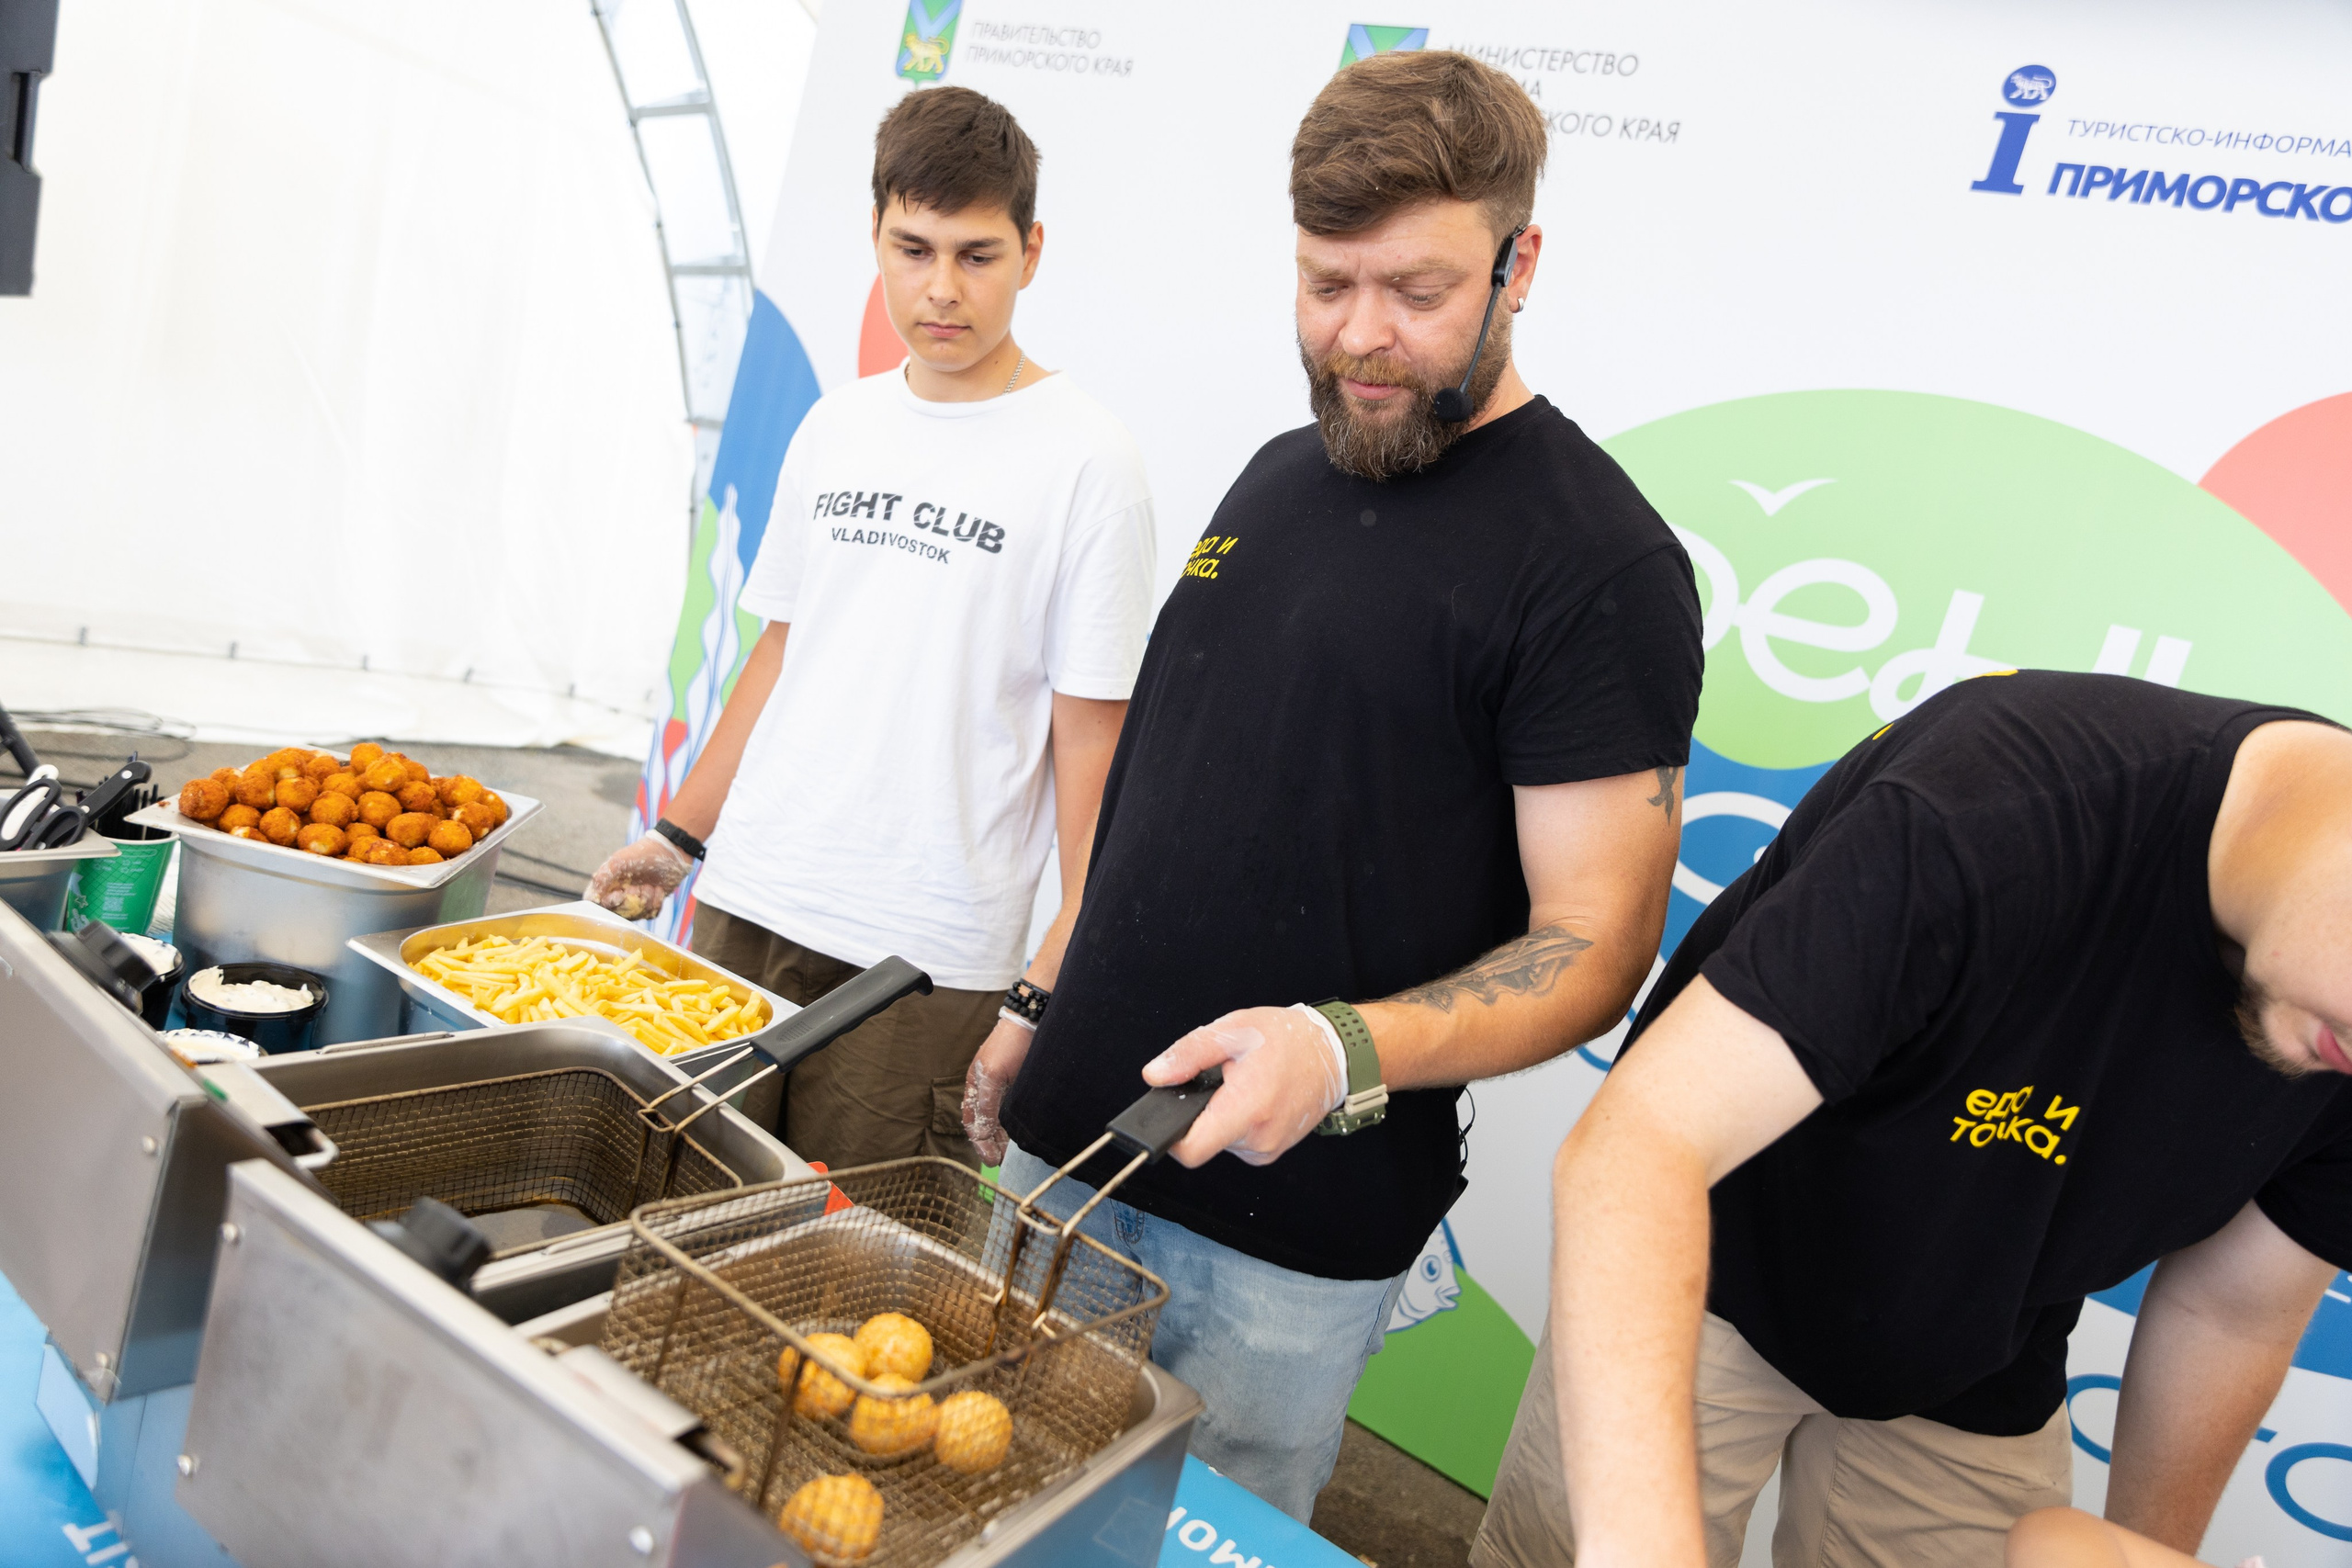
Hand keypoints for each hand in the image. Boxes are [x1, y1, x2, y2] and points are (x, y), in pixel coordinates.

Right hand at [585, 833, 691, 920]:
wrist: (670, 851)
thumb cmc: (642, 853)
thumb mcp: (619, 861)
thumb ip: (603, 876)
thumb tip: (594, 897)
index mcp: (608, 884)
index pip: (599, 904)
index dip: (610, 904)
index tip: (621, 895)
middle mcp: (619, 894)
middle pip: (620, 913)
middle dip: (632, 901)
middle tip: (639, 887)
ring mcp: (635, 900)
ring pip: (637, 914)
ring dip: (646, 900)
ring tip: (651, 885)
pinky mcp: (650, 904)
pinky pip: (650, 914)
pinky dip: (656, 903)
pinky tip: (659, 890)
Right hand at [962, 1015, 1034, 1164]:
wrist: (1033, 1020)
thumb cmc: (1011, 1044)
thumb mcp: (993, 1076)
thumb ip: (985, 1104)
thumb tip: (980, 1133)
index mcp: (975, 1084)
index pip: (972, 1121)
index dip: (979, 1142)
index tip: (990, 1159)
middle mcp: (986, 1087)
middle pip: (984, 1122)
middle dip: (990, 1142)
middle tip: (1000, 1160)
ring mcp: (1002, 1086)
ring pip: (998, 1119)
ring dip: (1001, 1136)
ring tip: (1009, 1152)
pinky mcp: (1018, 1084)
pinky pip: (1010, 1110)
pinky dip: (1011, 1125)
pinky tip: (1018, 1134)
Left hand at [1142, 1005, 1347, 1167]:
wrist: (1335, 1053)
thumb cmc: (1288, 1039)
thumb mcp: (1233, 1031)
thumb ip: (1188, 1054)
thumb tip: (1155, 1076)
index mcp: (1246, 1109)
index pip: (1190, 1150)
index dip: (1170, 1133)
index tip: (1173, 1109)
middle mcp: (1258, 1139)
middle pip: (1202, 1141)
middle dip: (1202, 1111)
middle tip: (1222, 1079)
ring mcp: (1267, 1148)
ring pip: (1219, 1141)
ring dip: (1220, 1115)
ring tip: (1242, 1083)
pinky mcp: (1272, 1150)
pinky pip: (1238, 1141)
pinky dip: (1236, 1120)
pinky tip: (1253, 1095)